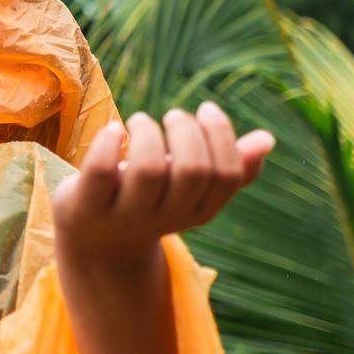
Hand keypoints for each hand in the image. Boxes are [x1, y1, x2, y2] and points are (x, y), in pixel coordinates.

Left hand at [51, 101, 274, 265]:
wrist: (92, 244)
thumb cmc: (146, 202)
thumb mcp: (187, 191)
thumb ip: (226, 169)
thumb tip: (268, 140)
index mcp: (197, 211)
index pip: (226, 175)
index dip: (221, 135)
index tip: (206, 109)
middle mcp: (164, 218)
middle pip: (193, 170)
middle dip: (186, 130)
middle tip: (172, 116)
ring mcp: (123, 216)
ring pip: (149, 170)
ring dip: (148, 132)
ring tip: (140, 122)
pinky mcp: (85, 208)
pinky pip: (100, 173)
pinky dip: (109, 142)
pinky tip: (114, 130)